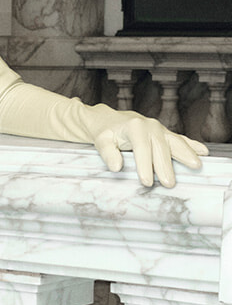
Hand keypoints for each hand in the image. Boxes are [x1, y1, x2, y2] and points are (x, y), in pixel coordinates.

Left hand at [84, 105, 205, 188]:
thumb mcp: (101, 141)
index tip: (147, 182)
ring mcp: (160, 129)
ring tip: (196, 166)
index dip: (144, 165)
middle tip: (169, 184)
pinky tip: (203, 152)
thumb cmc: (105, 132)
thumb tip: (116, 167)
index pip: (141, 148)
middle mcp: (150, 126)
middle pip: (160, 148)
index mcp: (135, 127)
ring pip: (175, 142)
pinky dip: (192, 145)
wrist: (109, 121)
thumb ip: (108, 153)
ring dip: (186, 154)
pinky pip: (180, 139)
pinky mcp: (165, 134)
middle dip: (165, 166)